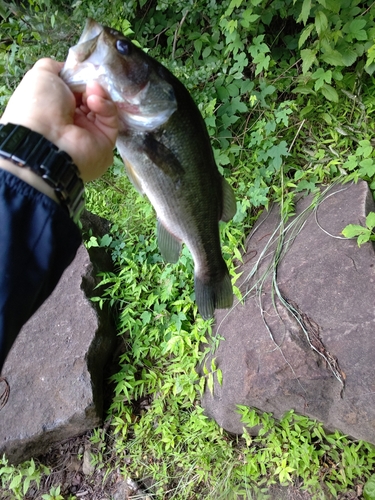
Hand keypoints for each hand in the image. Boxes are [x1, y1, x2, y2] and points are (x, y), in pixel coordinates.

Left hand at [0, 58, 118, 181]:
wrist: (46, 141)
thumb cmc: (39, 107)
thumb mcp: (42, 76)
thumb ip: (55, 67)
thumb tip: (70, 68)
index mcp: (56, 109)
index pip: (75, 90)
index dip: (81, 78)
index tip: (84, 70)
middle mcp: (73, 122)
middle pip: (92, 97)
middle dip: (91, 85)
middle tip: (89, 80)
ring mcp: (90, 134)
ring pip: (104, 108)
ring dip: (99, 94)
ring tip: (92, 90)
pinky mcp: (105, 142)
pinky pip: (111, 120)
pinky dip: (105, 107)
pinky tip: (95, 101)